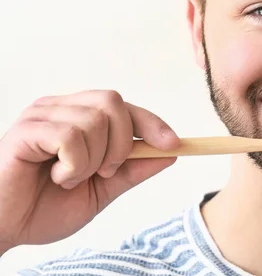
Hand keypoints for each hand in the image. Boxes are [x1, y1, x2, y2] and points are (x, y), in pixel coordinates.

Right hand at [0, 90, 179, 253]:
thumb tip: (170, 153)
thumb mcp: (102, 190)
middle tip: (104, 173)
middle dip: (120, 144)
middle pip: (114, 102)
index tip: (174, 144)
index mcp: (79, 118)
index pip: (124, 107)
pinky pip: (70, 136)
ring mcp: (42, 115)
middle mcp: (61, 109)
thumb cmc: (45, 208)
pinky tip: (57, 176)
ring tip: (70, 178)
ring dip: (93, 161)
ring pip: (94, 121)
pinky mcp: (26, 130)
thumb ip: (132, 169)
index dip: (151, 123)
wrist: (5, 229)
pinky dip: (74, 165)